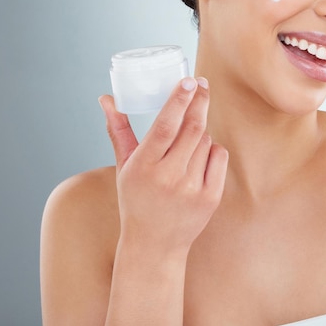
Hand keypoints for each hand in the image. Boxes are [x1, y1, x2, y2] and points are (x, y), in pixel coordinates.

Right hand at [98, 77, 227, 254]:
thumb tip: (106, 99)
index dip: (178, 101)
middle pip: (192, 128)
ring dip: (200, 133)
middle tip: (201, 83)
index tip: (188, 80)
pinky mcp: (211, 197)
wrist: (154, 245)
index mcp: (143, 167)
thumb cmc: (137, 199)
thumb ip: (118, 130)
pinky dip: (212, 150)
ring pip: (206, 140)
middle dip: (199, 101)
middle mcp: (168, 177)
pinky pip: (219, 155)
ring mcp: (192, 188)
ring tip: (185, 147)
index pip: (165, 126)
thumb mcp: (124, 166)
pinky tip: (198, 158)